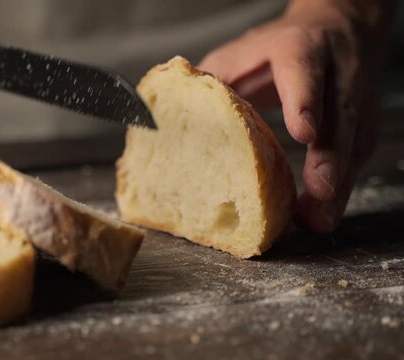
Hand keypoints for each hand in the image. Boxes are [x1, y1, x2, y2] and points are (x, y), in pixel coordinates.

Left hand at [199, 0, 393, 232]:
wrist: (335, 29)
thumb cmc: (273, 50)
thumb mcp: (236, 56)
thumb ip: (210, 85)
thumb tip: (164, 121)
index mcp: (299, 50)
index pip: (304, 73)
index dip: (304, 101)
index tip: (302, 132)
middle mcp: (335, 73)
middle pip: (339, 116)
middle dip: (330, 158)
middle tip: (319, 191)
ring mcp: (354, 101)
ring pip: (354, 144)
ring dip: (339, 187)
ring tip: (318, 220)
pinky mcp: (362, 126)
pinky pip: (356, 160)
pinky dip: (339, 192)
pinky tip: (320, 216)